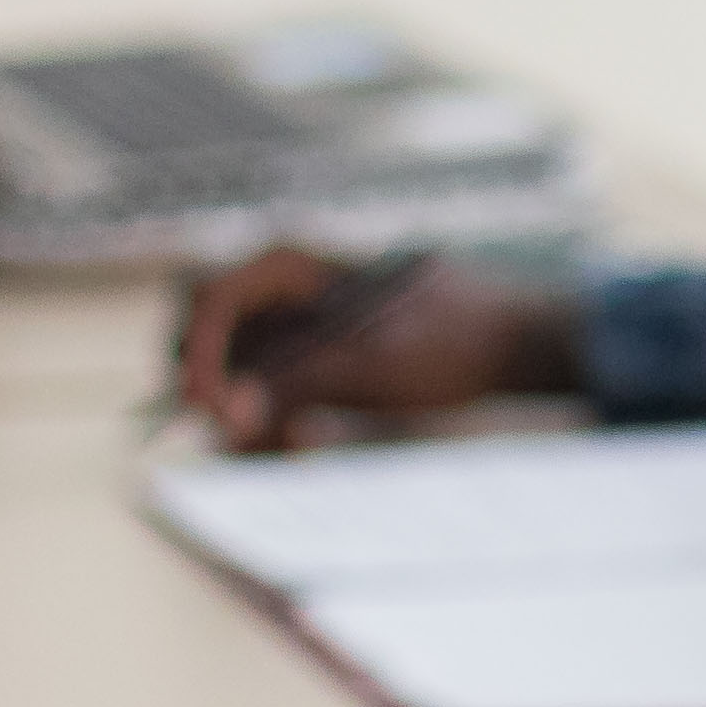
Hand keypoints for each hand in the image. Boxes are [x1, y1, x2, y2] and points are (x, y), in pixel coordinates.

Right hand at [174, 247, 577, 448]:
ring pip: (230, 376)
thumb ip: (295, 382)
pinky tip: (308, 441)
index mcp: (285, 265)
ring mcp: (285, 327)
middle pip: (202, 339)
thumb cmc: (446, 339)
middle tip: (250, 436)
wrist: (504, 345)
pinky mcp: (301, 364)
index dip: (201, 359)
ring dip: (247, 417)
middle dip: (217, 391)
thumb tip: (229, 416)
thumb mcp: (371, 363)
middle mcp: (275, 291)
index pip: (207, 303)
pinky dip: (272, 424)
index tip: (213, 414)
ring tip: (300, 441)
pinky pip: (261, 397)